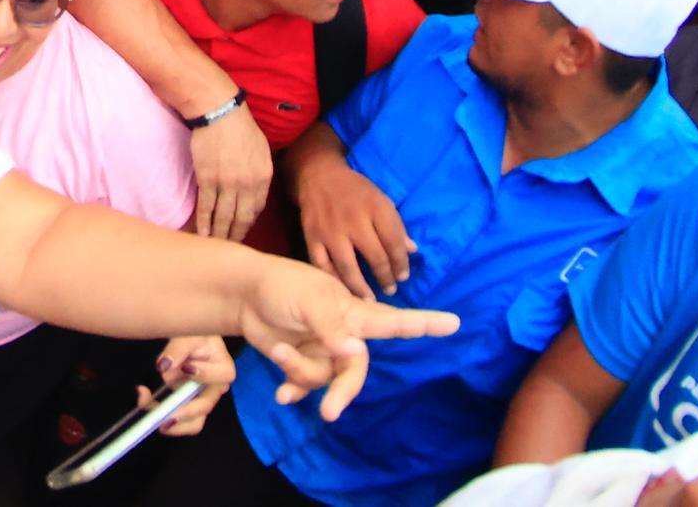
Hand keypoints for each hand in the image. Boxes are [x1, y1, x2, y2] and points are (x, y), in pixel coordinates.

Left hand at [149, 335, 234, 435]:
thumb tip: (164, 367)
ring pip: (192, 423)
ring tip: (150, 414)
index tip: (185, 367)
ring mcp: (202, 400)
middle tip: (161, 413)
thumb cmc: (195, 335)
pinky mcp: (188, 405)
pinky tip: (145, 401)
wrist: (190, 342)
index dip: (203, 375)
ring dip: (171, 422)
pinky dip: (161, 414)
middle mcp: (216, 389)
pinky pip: (178, 419)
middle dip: (180, 411)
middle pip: (203, 409)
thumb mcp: (188, 336)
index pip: (220, 377)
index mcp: (224, 369)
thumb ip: (178, 349)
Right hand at [188, 107, 271, 239]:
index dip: (248, 222)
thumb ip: (260, 172)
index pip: (257, 209)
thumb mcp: (261, 150)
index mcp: (263, 178)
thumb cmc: (241, 127)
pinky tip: (202, 233)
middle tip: (229, 247)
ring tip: (215, 245)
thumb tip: (254, 190)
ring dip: (219, 234)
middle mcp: (248, 185)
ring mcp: (227, 184)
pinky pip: (206, 206)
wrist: (220, 112)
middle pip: (241, 218)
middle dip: (235, 235)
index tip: (241, 230)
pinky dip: (204, 222)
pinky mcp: (208, 179)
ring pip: (224, 216)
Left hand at [239, 256, 457, 421]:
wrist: (243, 294)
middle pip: (356, 371)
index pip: (394, 321)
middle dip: (344, 392)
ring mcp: (323, 351)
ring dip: (302, 372)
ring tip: (281, 352)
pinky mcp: (302, 362)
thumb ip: (331, 327)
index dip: (424, 324)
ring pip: (325, 379)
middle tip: (329, 412)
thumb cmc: (281, 285)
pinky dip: (294, 390)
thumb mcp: (308, 300)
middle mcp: (344, 336)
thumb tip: (355, 353)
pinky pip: (306, 386)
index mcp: (353, 312)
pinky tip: (282, 396)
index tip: (454, 323)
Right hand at [295, 156, 416, 298]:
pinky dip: (332, 280)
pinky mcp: (312, 236)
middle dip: (386, 277)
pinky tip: (341, 291)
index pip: (394, 242)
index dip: (401, 263)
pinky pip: (321, 265)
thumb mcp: (381, 199)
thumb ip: (396, 226)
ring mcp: (330, 230)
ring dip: (361, 287)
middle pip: (375, 256)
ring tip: (370, 300)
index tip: (404, 276)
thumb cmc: (355, 190)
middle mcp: (353, 220)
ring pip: (348, 266)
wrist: (318, 175)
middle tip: (391, 289)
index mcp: (375, 207)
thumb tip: (412, 250)